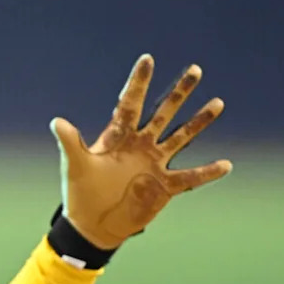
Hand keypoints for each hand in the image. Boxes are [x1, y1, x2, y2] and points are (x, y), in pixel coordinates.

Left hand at [50, 54, 232, 249]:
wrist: (92, 223)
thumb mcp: (75, 166)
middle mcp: (141, 145)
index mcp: (119, 137)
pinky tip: (226, 164)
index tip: (147, 60)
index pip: (130, 104)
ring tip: (218, 103)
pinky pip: (190, 177)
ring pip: (182, 137)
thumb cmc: (81, 192)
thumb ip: (71, 143)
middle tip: (195, 70)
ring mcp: (154, 164)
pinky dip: (207, 172)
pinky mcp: (164, 186)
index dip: (138, 82)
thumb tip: (57, 122)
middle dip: (178, 93)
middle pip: (163, 113)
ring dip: (199, 122)